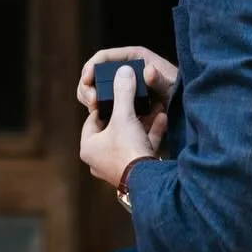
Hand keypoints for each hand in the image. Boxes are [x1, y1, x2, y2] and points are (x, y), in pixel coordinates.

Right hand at [77, 45, 177, 114]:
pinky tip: (98, 116)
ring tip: (94, 109)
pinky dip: (97, 107)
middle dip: (87, 86)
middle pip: (95, 73)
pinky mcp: (121, 98)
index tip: (87, 80)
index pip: (104, 57)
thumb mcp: (170, 85)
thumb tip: (147, 71)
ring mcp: (122, 84)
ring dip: (89, 97)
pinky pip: (103, 101)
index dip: (91, 66)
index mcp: (134, 57)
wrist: (186, 103)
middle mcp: (125, 69)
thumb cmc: (179, 89)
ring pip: (95, 88)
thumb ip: (159, 79)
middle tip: (91, 101)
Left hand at [80, 63, 167, 189]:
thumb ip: (123, 92)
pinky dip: (151, 133)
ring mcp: (117, 166)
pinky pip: (141, 147)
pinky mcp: (135, 171)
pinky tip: (163, 118)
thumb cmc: (127, 148)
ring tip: (153, 106)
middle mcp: (99, 159)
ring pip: (129, 138)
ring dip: (142, 122)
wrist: (148, 181)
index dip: (104, 104)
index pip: (93, 119)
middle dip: (127, 112)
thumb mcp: (124, 116)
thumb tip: (123, 70)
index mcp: (89, 147)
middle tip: (135, 98)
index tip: (114, 93)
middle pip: (113, 129)